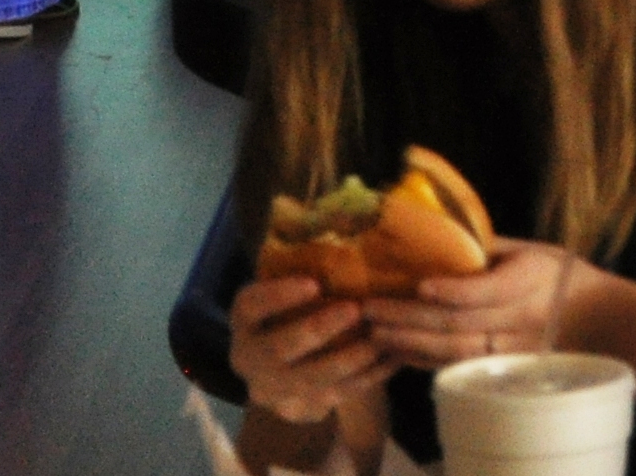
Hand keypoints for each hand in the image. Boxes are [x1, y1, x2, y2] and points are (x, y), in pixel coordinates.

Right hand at [230, 274, 391, 428]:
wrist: (278, 369)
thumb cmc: (290, 312)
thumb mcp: (284, 291)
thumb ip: (302, 269)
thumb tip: (341, 227)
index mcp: (244, 320)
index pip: (251, 306)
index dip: (279, 296)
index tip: (313, 283)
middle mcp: (249, 357)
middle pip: (279, 348)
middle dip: (317, 330)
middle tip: (354, 309)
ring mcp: (272, 389)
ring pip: (310, 379)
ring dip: (348, 359)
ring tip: (379, 338)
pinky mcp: (300, 408)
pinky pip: (335, 396)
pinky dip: (366, 379)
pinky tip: (391, 359)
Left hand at [365, 238, 590, 370]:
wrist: (595, 319)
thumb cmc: (557, 274)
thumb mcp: (529, 249)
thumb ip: (485, 247)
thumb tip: (433, 233)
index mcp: (528, 279)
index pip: (488, 291)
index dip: (454, 290)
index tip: (420, 284)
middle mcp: (518, 319)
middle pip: (460, 324)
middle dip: (410, 318)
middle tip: (370, 309)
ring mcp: (510, 349)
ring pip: (454, 351)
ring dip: (409, 342)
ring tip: (374, 331)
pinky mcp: (501, 368)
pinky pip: (456, 365)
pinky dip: (422, 360)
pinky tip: (395, 350)